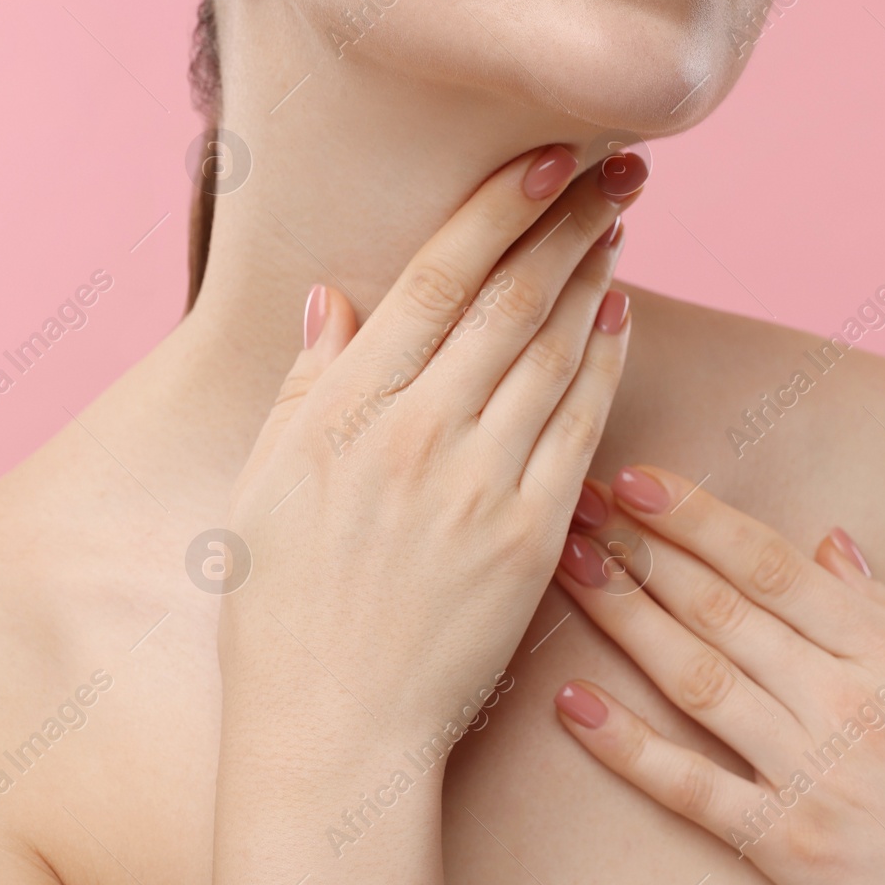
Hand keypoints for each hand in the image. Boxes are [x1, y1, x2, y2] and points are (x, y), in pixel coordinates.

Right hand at [210, 146, 643, 884]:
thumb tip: (337, 295)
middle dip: (567, 220)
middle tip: (616, 168)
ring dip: (592, 274)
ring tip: (620, 220)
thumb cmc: (280, 608)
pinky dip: (605, 362)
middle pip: (508, 299)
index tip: (546, 156)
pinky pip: (580, 426)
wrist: (332, 728)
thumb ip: (305, 381)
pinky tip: (621, 313)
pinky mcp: (530, 535)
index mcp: (343, 410)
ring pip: (551, 350)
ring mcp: (479, 482)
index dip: (498, 208)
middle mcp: (417, 432)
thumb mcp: (263, 482)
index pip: (436, 280)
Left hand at [551, 466, 884, 884]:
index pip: (771, 566)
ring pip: (696, 677)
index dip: (697, 518)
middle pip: (720, 609)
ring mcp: (813, 774)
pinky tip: (573, 704)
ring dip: (624, 618)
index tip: (638, 478)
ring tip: (567, 569)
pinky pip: (693, 789)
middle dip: (641, 550)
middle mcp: (846, 701)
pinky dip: (629, 747)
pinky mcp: (789, 847)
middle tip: (578, 505)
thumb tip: (832, 542)